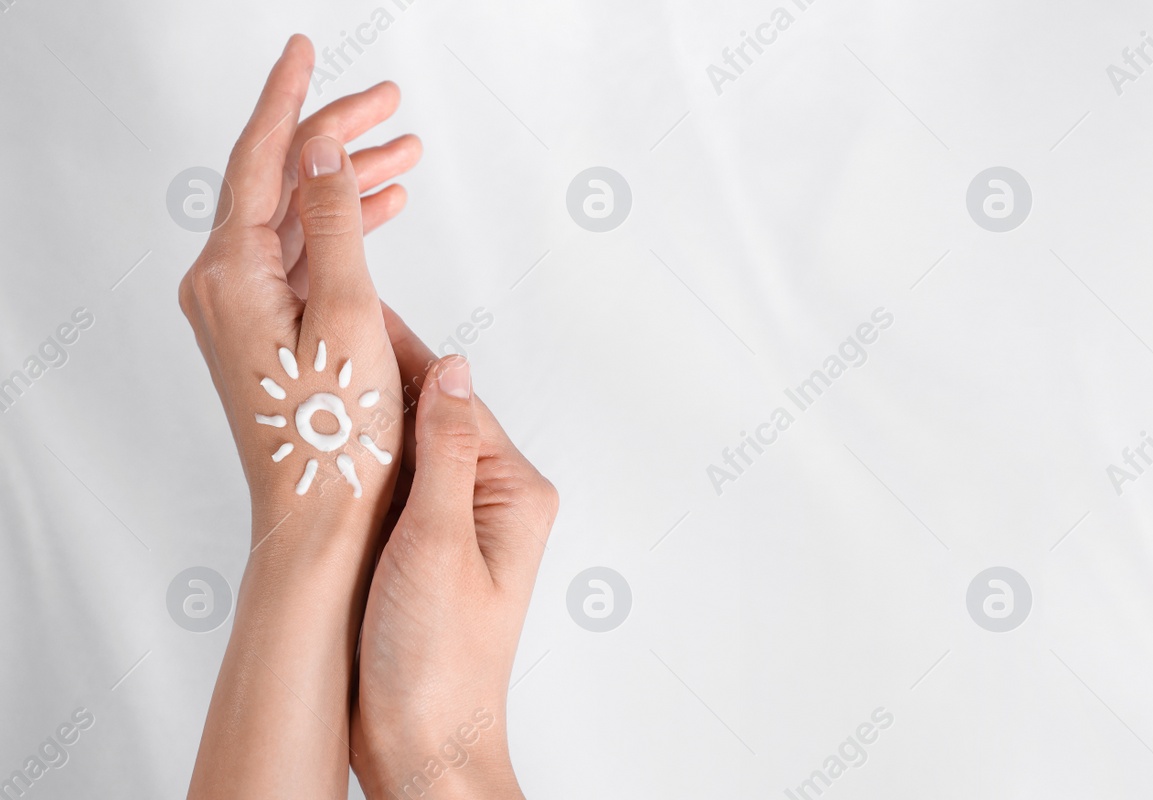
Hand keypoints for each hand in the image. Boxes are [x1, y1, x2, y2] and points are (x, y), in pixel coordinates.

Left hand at [182, 35, 420, 797]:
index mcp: (230, 274)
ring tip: (405, 155)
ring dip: (349, 183)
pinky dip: (343, 228)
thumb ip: (337, 222)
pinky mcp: (268, 332)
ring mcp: (243, 310)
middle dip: (337, 138)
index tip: (307, 50)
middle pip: (279, 183)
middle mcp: (224, 285)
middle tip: (391, 105)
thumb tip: (325, 147)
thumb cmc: (335, 437)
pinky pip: (302, 256)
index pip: (259, 159)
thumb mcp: (346, 314)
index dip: (290, 99)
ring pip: (296, 219)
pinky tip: (381, 212)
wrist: (321, 520)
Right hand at [349, 307, 557, 798]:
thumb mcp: (437, 543)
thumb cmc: (441, 661)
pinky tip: (322, 440)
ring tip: (313, 370)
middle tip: (319, 325)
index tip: (354, 306)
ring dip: (364, 416)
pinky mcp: (421, 551)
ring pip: (406, 449)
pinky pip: (391, 487)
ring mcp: (454, 526)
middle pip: (429, 416)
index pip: (451, 399)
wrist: (423, 742)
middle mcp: (489, 502)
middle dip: (378, 376)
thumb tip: (452, 369)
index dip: (400, 353)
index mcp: (512, 492)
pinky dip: (358, 460)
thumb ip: (442, 452)